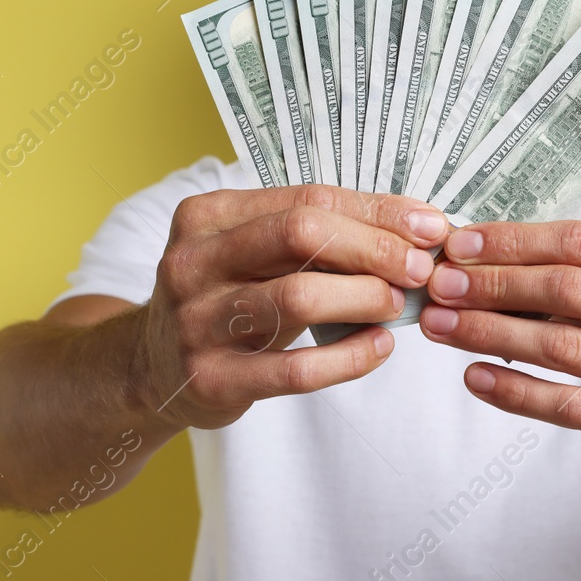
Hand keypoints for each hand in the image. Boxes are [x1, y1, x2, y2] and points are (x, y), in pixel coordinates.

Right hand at [135, 185, 446, 429]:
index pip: (307, 200)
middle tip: (420, 268)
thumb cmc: (226, 298)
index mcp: (208, 215)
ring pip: (299, 296)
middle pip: (302, 234)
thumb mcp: (254, 253)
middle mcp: (193, 261)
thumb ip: (322, 235)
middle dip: (374, 248)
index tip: (430, 227)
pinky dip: (349, 358)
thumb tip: (419, 226)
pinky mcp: (211, 379)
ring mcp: (196, 322)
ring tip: (397, 304)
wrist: (151, 369)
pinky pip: (295, 370)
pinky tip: (379, 348)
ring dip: (365, 296)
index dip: (377, 212)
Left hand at [419, 220, 580, 465]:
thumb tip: (473, 256)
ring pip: (563, 348)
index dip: (516, 242)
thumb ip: (573, 268)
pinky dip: (514, 391)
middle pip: (570, 292)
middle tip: (441, 286)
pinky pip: (569, 406)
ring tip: (442, 326)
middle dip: (495, 286)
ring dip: (490, 334)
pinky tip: (474, 375)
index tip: (461, 247)